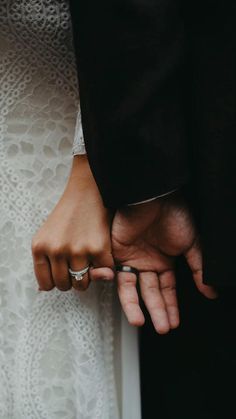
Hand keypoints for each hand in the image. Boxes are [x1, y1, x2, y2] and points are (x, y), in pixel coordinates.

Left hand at [32, 155, 113, 291]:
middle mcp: (56, 250)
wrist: (89, 191)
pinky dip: (105, 268)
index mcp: (40, 247)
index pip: (46, 284)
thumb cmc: (68, 213)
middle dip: (73, 279)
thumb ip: (45, 261)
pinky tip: (102, 255)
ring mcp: (78, 250)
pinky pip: (103, 273)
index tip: (64, 274)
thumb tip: (44, 290)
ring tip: (90, 261)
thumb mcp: (47, 235)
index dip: (56, 281)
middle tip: (79, 265)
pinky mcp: (98, 248)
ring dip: (89, 277)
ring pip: (83, 284)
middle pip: (65, 285)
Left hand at [112, 194, 216, 333]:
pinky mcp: (118, 254)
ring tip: (143, 324)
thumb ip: (198, 268)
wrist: (154, 196)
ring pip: (134, 289)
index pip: (167, 289)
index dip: (171, 306)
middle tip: (163, 328)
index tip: (174, 322)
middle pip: (151, 292)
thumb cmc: (175, 214)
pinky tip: (132, 308)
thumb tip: (211, 291)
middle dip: (158, 311)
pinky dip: (125, 294)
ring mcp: (133, 259)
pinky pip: (119, 278)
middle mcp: (148, 262)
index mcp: (165, 260)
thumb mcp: (192, 243)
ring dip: (138, 307)